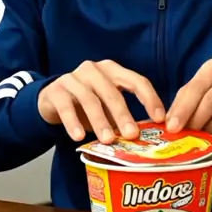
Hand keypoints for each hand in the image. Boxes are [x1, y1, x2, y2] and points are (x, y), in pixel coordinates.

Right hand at [38, 60, 165, 143]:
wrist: (51, 100)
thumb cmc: (86, 104)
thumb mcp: (106, 106)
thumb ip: (122, 116)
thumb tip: (145, 139)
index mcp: (113, 71)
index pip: (136, 81)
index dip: (150, 99)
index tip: (160, 118)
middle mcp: (94, 70)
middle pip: (113, 92)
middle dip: (123, 114)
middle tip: (132, 135)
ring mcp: (74, 78)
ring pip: (90, 99)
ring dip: (100, 121)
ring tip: (107, 140)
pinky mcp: (56, 90)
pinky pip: (66, 107)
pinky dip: (73, 123)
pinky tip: (78, 137)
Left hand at [165, 59, 211, 135]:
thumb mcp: (205, 90)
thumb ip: (186, 101)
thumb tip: (168, 121)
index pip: (194, 88)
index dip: (182, 109)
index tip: (171, 127)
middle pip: (208, 101)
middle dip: (195, 121)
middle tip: (186, 135)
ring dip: (209, 128)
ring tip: (203, 135)